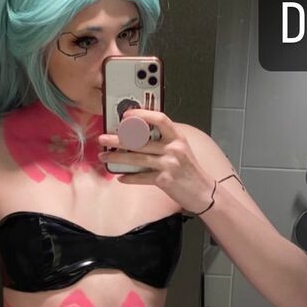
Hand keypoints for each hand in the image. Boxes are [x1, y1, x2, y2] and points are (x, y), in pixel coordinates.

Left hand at [98, 110, 213, 211]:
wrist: (203, 192)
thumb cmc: (189, 170)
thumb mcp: (181, 150)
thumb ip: (164, 141)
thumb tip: (137, 136)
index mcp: (177, 137)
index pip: (160, 119)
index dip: (142, 115)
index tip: (126, 115)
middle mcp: (174, 148)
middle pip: (141, 140)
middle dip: (118, 139)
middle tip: (103, 138)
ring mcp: (170, 164)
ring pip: (137, 158)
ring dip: (117, 157)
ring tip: (104, 156)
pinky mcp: (165, 180)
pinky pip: (141, 178)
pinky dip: (129, 178)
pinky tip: (120, 177)